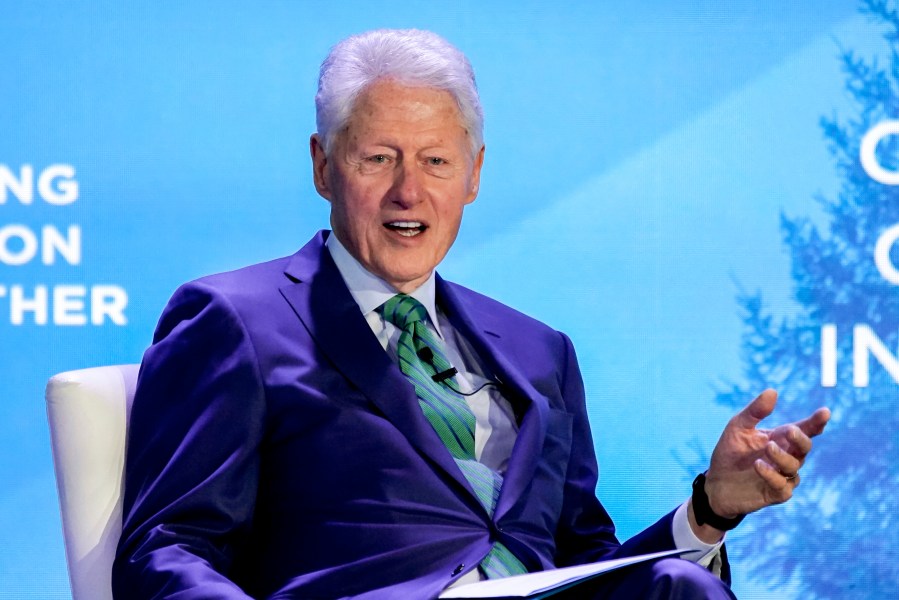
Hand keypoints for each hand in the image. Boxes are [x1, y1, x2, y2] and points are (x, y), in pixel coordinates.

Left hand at [703, 389, 829, 521]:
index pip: (804, 429)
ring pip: (794, 466)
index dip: (816, 422)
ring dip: (782, 456)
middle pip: (805, 447)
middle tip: (789, 431)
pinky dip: (772, 475)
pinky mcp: (776, 494)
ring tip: (768, 447)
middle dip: (800, 438)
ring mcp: (783, 476)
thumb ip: (755, 411)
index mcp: (780, 438)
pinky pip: (783, 485)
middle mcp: (786, 456)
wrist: (717, 483)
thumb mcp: (738, 427)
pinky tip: (759, 465)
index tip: (825, 412)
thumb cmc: (730, 453)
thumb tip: (772, 391)